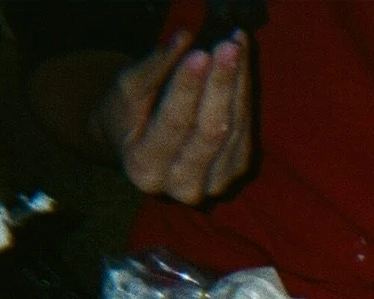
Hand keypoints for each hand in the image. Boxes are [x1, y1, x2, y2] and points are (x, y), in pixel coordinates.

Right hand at [91, 28, 255, 204]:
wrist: (140, 147)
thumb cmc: (127, 116)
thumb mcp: (128, 91)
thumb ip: (154, 68)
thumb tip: (185, 38)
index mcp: (145, 169)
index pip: (173, 124)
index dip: (188, 88)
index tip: (200, 54)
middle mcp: (182, 186)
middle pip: (211, 131)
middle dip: (221, 85)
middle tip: (228, 47)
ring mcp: (214, 184)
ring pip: (234, 130)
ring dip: (238, 84)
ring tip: (236, 45)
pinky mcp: (236, 173)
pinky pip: (246, 130)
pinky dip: (244, 94)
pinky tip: (242, 64)